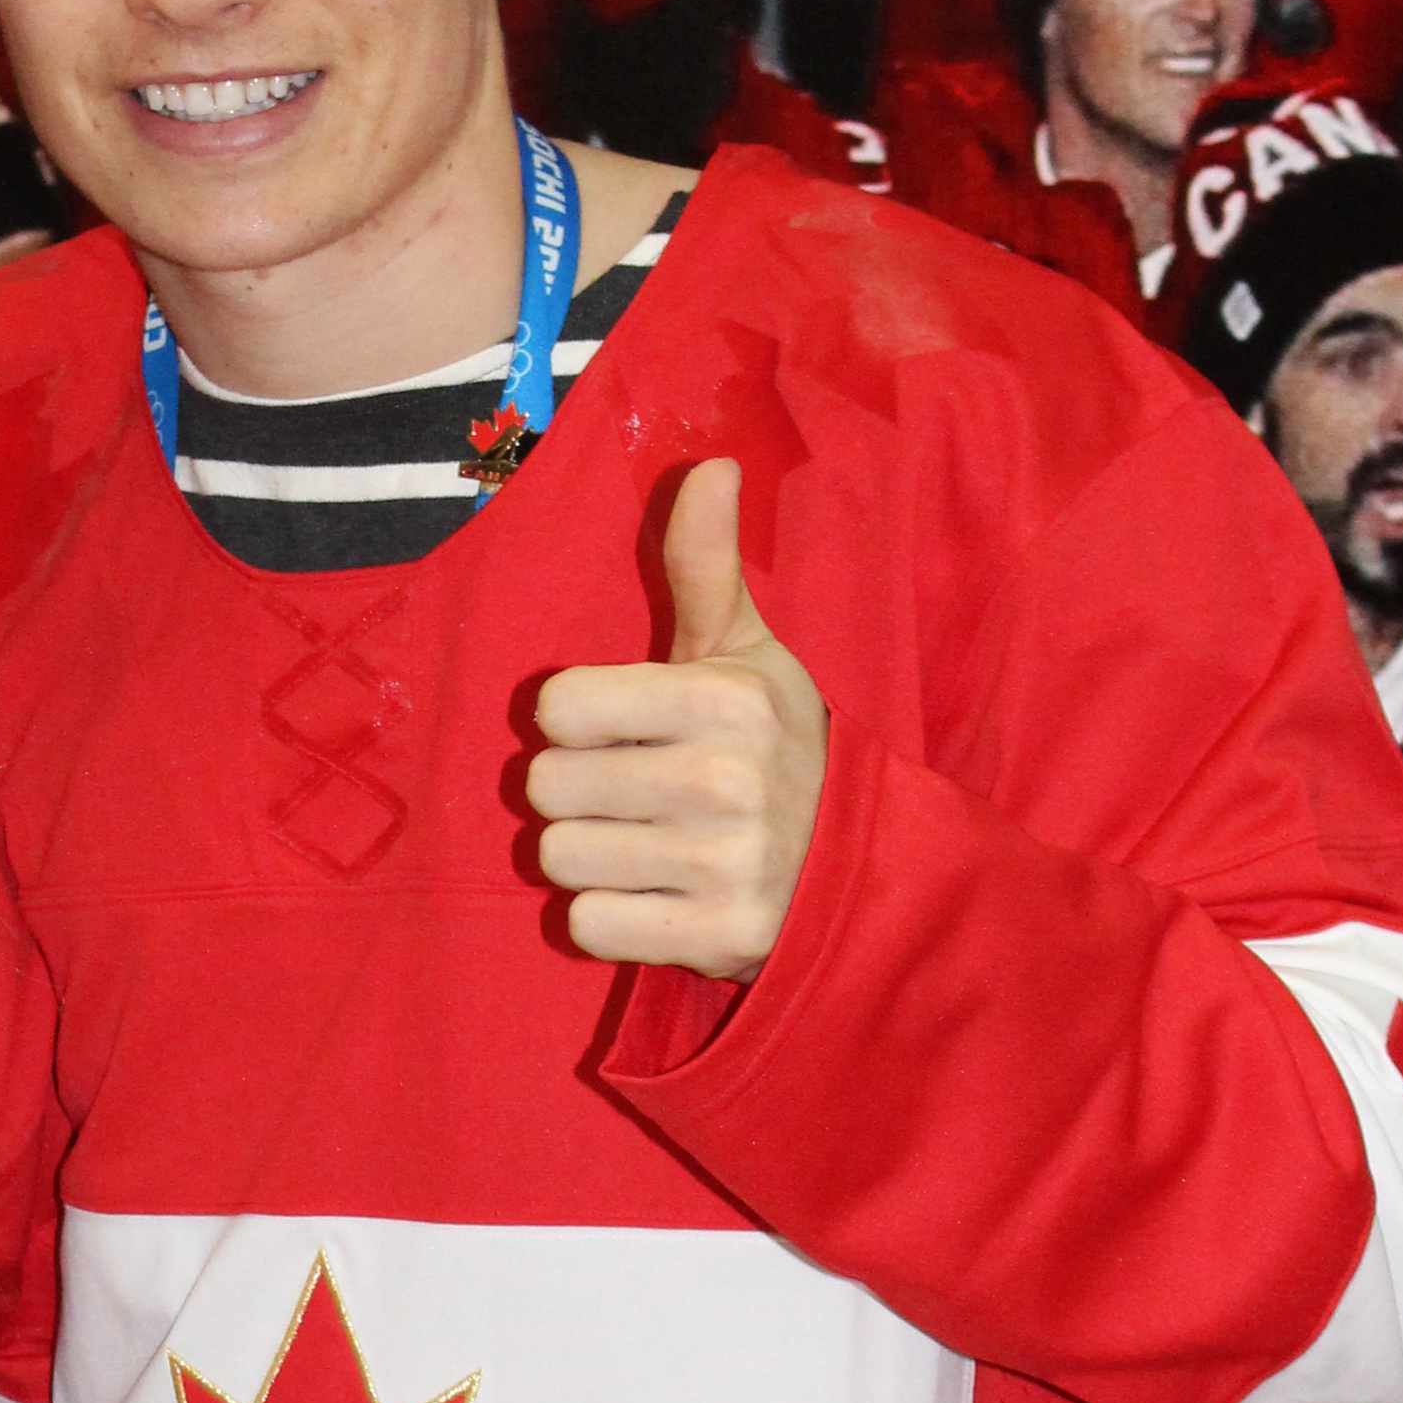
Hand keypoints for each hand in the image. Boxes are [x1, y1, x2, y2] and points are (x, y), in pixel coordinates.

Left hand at [528, 456, 826, 980]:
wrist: (859, 866)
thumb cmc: (778, 747)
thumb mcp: (747, 654)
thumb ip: (705, 565)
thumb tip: (707, 464)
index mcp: (722, 699)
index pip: (556, 706)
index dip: (576, 720)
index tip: (624, 730)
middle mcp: (723, 780)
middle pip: (544, 787)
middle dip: (576, 793)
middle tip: (633, 796)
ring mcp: (722, 865)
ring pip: (558, 857)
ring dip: (587, 857)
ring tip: (643, 846)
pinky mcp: (715, 938)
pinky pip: (587, 925)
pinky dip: (607, 918)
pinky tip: (655, 897)